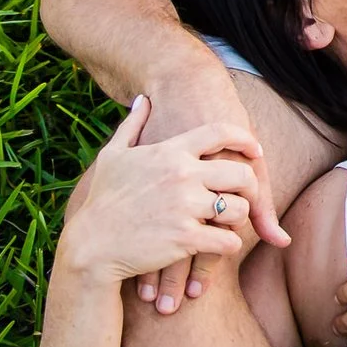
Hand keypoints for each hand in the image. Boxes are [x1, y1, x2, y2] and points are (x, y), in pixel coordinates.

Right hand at [60, 96, 259, 299]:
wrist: (90, 246)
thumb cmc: (102, 201)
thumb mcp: (113, 157)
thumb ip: (132, 126)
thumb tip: (143, 100)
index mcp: (170, 152)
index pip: (220, 133)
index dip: (245, 139)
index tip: (256, 151)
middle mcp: (182, 175)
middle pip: (242, 173)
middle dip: (250, 187)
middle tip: (246, 197)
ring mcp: (186, 206)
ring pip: (240, 209)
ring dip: (238, 218)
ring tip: (227, 223)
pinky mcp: (186, 238)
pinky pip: (229, 240)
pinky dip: (228, 244)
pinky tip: (217, 244)